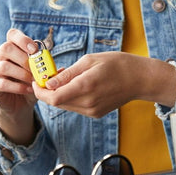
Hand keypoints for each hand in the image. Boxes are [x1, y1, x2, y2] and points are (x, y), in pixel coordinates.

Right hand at [0, 28, 39, 143]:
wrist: (19, 104)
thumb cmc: (30, 83)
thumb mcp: (40, 74)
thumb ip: (48, 69)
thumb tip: (61, 69)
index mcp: (12, 48)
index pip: (12, 34)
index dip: (23, 39)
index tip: (34, 50)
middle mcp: (0, 56)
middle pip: (6, 48)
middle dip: (23, 58)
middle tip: (35, 68)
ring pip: (4, 66)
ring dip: (22, 74)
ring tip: (33, 81)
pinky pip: (3, 83)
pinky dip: (19, 87)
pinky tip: (29, 90)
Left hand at [33, 52, 175, 117]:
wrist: (139, 79)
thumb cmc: (117, 64)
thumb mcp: (90, 60)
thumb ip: (68, 73)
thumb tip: (49, 82)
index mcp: (85, 87)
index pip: (52, 97)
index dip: (40, 91)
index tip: (36, 81)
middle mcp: (87, 103)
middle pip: (56, 103)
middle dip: (48, 91)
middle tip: (48, 76)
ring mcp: (92, 111)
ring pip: (65, 105)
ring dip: (59, 94)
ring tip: (64, 78)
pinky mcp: (95, 114)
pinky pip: (75, 107)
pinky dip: (70, 97)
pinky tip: (76, 85)